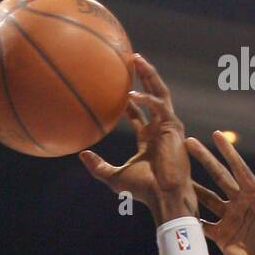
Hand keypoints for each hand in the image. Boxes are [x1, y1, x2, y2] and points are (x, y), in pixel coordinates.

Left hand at [79, 53, 194, 219]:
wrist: (164, 196)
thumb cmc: (143, 190)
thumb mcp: (114, 177)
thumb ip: (98, 166)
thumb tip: (81, 154)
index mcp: (149, 138)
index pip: (140, 113)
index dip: (130, 100)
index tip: (118, 88)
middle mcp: (160, 128)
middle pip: (153, 94)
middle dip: (144, 76)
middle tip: (131, 59)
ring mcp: (168, 126)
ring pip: (160, 92)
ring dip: (149, 75)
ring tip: (136, 59)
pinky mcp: (173, 127)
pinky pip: (160, 106)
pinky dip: (147, 100)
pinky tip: (131, 96)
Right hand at [187, 132, 254, 254]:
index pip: (239, 169)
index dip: (228, 152)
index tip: (216, 134)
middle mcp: (241, 206)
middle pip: (219, 178)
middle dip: (205, 160)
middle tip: (188, 143)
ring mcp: (230, 221)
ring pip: (208, 198)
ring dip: (194, 186)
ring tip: (178, 174)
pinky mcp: (222, 238)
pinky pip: (203, 223)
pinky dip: (191, 216)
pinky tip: (178, 207)